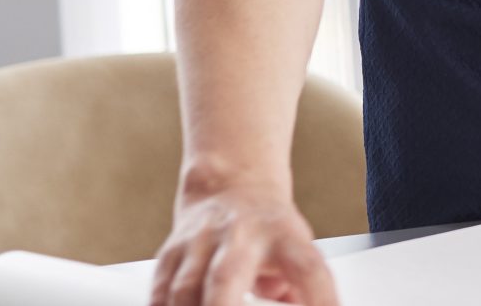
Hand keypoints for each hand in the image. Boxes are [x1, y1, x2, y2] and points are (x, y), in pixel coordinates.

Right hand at [151, 174, 337, 305]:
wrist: (230, 185)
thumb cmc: (270, 230)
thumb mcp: (297, 250)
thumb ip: (296, 289)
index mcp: (284, 235)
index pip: (307, 269)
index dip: (320, 298)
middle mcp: (240, 235)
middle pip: (227, 276)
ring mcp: (201, 242)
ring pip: (184, 289)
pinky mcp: (170, 254)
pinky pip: (159, 293)